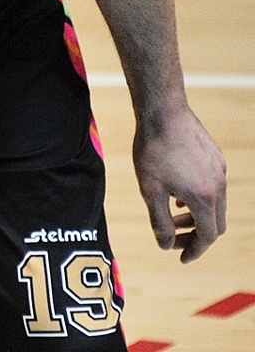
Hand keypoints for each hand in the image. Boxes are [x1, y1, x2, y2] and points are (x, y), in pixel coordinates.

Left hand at [132, 104, 226, 261]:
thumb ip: (160, 221)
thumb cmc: (152, 150)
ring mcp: (219, 169)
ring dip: (195, 215)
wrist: (162, 112)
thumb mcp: (150, 190)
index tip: (181, 257)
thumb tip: (166, 245)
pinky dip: (198, 197)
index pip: (207, 235)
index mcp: (205, 198)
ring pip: (214, 204)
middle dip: (195, 234)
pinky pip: (212, 186)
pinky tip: (177, 192)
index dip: (194, 249)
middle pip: (215, 222)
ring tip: (172, 214)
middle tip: (174, 237)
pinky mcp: (215, 156)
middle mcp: (219, 185)